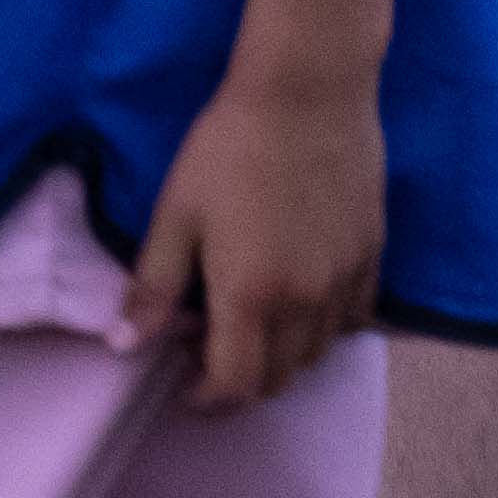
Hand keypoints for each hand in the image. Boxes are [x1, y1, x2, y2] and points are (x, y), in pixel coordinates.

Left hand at [124, 71, 389, 405]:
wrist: (307, 94)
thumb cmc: (228, 149)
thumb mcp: (175, 215)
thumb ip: (153, 287)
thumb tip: (124, 346)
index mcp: (252, 295)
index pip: (236, 384)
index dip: (206, 403)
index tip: (182, 394)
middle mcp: (307, 301)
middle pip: (280, 379)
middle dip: (241, 385)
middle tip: (205, 361)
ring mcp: (347, 281)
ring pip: (319, 355)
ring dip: (282, 361)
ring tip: (246, 332)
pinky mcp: (373, 256)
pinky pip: (353, 320)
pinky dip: (322, 331)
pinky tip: (295, 305)